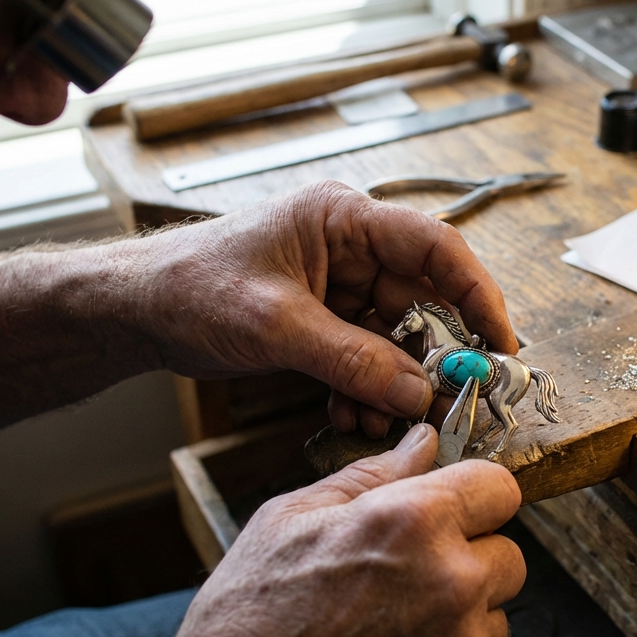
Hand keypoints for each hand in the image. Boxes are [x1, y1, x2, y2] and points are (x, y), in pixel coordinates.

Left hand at [123, 181, 516, 434]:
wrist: (136, 311)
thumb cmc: (190, 288)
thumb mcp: (277, 326)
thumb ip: (353, 360)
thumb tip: (419, 394)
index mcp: (344, 219)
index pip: (435, 247)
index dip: (477, 293)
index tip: (500, 343)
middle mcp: (350, 246)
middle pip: (423, 298)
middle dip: (436, 355)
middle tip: (453, 400)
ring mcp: (338, 283)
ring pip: (396, 336)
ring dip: (397, 381)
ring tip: (389, 418)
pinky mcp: (324, 318)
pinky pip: (367, 355)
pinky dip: (367, 386)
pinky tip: (356, 414)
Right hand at [164, 423, 524, 636]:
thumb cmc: (249, 616)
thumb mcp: (294, 518)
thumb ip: (372, 477)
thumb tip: (419, 446)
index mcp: (412, 521)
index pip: (499, 487)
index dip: (475, 492)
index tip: (457, 502)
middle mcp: (449, 580)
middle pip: (508, 550)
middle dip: (470, 552)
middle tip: (414, 563)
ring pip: (497, 606)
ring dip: (465, 604)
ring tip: (398, 608)